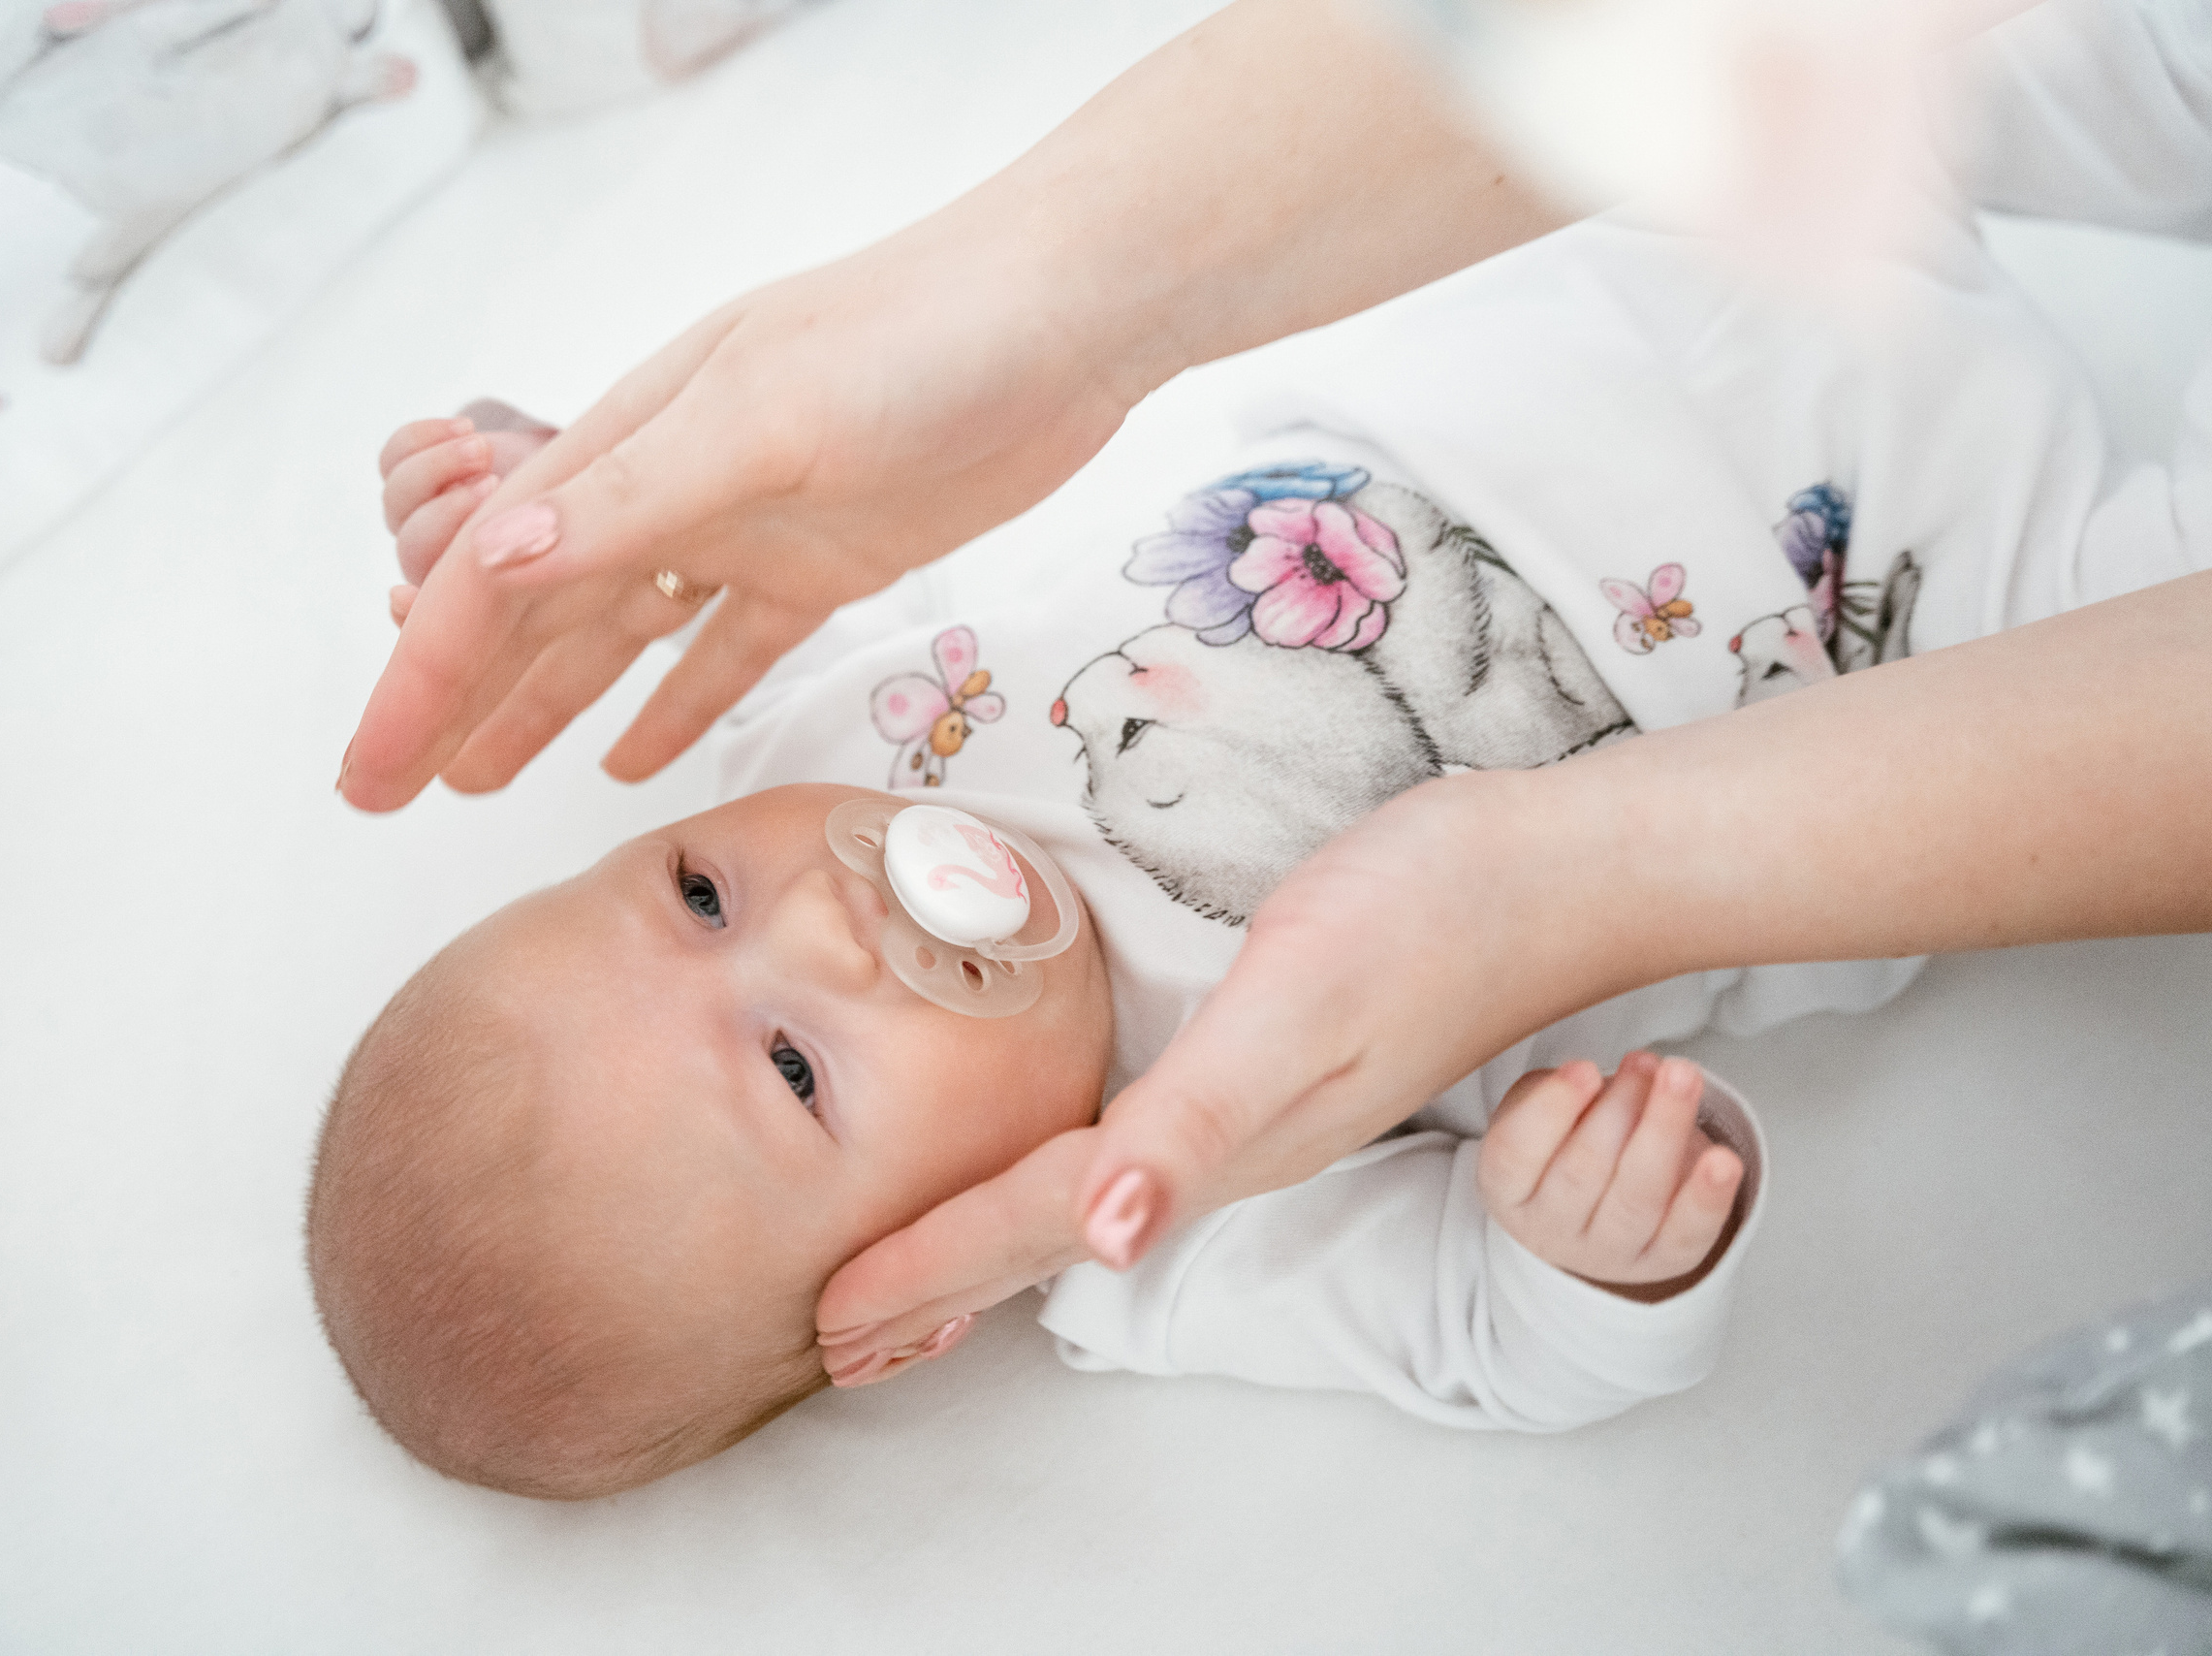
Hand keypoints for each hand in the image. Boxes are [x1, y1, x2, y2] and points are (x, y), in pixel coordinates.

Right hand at [339, 228, 1141, 804]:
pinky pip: (725, 652)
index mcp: (629, 442)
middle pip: (535, 613)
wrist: (1064, 318)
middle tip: (391, 793)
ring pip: (615, 639)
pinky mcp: (823, 564)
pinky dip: (676, 706)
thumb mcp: (761, 417)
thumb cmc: (914, 340)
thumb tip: (496, 560)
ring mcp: (744, 529)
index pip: (492, 573)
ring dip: (543, 708)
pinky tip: (630, 760)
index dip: (422, 676)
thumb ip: (634, 496)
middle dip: (457, 700)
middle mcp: (670, 487)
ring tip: (476, 782)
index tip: (369, 770)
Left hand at [818, 771, 1622, 1381]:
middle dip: (945, 1284)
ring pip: (1085, 1198)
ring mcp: (1249, 1107)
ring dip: (992, 1243)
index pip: (1036, 1220)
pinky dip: (1058, 1179)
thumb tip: (1102, 1239)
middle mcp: (1223, 1145)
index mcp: (1211, 1143)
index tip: (833, 1321)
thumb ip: (1196, 1124)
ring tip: (921, 1280)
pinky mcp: (1263, 1058)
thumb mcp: (1294, 1007)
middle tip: (846, 1335)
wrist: (1546, 869)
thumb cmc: (1420, 919)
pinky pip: (1127, 1147)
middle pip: (1051, 1230)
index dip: (931, 1267)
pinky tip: (1057, 1171)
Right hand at [1477, 1053, 1742, 1295]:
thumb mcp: (1535, 1110)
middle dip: (1620, 1109)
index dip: (1551, 1109)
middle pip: (1583, 1172)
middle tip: (1645, 1062)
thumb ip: (1560, 1091)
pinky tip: (1723, 1161)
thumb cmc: (1559, 1145)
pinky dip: (1708, 1197)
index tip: (1585, 1068)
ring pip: (1637, 1199)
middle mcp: (1551, 1229)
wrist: (1586, 1212)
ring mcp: (1608, 1252)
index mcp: (1507, 1189)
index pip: (1516, 1154)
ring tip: (1682, 1078)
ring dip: (1664, 1133)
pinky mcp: (1662, 1261)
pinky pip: (1687, 1234)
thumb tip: (1619, 1077)